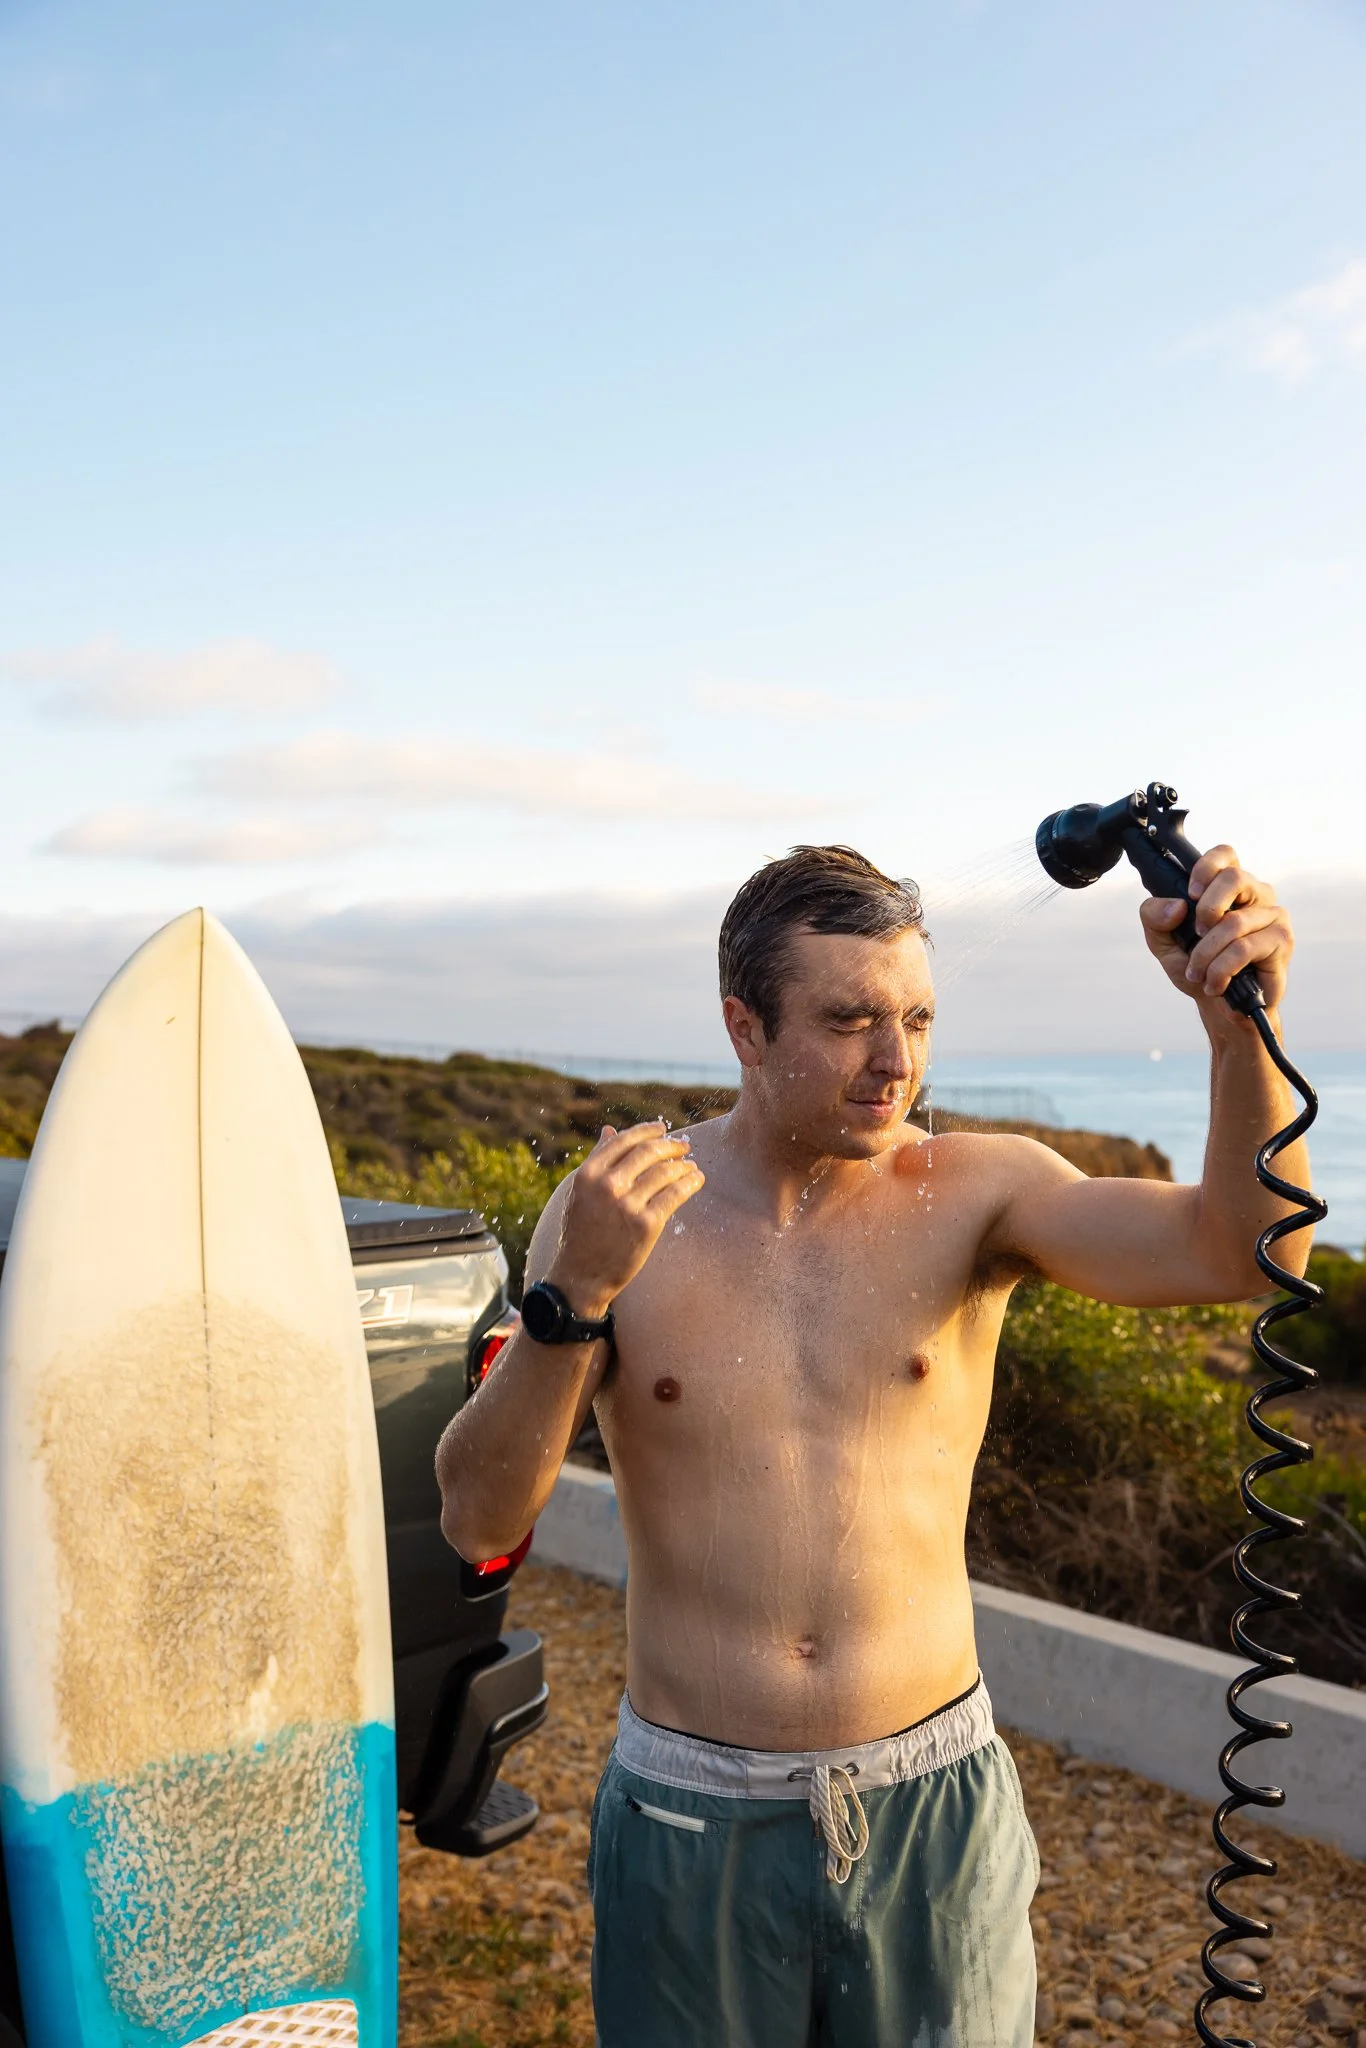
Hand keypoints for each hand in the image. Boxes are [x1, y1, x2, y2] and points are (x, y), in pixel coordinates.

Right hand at [544, 1122, 704, 1318]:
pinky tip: (696, 1179)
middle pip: (647, 1152)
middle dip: (670, 1145)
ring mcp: (627, 1205)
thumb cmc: (581, 1233)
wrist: (581, 1275)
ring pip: (665, 1172)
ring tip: (691, 1166)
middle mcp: (607, 1186)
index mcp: (588, 1174)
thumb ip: (597, 1161)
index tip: (662, 1129)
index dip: (646, 1131)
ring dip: (683, 1165)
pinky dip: (690, 1183)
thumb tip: (609, 1130)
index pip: (622, 1141)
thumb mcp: (581, 1192)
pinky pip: (675, 1195)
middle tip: (683, 1146)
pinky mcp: (646, 1224)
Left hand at [1140, 846, 1292, 1012]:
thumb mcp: (1163, 942)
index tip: (1190, 893)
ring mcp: (1273, 915)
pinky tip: (1216, 984)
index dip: (1206, 866)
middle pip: (1235, 878)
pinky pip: (1244, 948)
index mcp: (1228, 887)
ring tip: (1198, 974)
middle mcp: (1255, 894)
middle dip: (1207, 908)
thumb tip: (1176, 906)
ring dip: (1206, 954)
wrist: (1219, 1007)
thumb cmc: (1197, 967)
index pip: (1224, 855)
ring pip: (1234, 922)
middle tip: (1196, 934)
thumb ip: (1154, 917)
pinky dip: (1221, 969)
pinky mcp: (1282, 940)